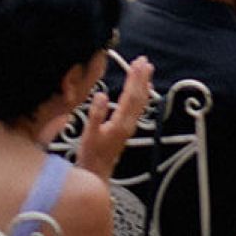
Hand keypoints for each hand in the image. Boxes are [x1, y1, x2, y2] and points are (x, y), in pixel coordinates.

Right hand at [75, 55, 152, 178]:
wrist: (96, 175)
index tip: (137, 63)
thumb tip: (102, 95)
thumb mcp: (88, 136)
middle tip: (144, 60)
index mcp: (120, 123)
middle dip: (142, 77)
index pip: (130, 96)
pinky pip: (139, 108)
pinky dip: (143, 95)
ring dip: (144, 84)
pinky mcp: (128, 129)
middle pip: (139, 96)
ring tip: (147, 69)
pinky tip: (144, 90)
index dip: (134, 78)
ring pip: (141, 101)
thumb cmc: (90, 156)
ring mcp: (130, 126)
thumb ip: (96, 115)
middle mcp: (129, 123)